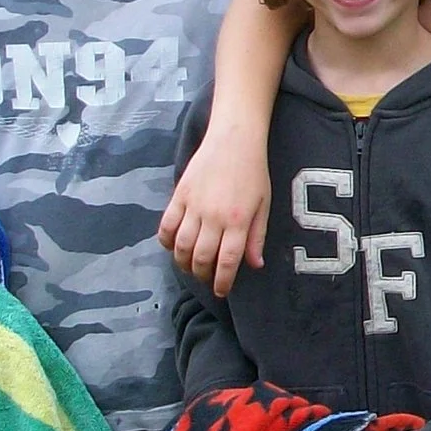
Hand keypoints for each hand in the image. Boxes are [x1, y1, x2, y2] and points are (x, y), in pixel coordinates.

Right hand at [161, 141, 270, 296]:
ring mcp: (194, 206)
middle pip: (201, 258)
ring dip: (183, 262)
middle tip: (206, 279)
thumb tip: (255, 266)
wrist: (234, 139)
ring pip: (181, 246)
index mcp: (238, 221)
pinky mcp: (179, 195)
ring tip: (190, 266)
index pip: (227, 261)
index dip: (221, 282)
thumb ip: (257, 237)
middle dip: (202, 275)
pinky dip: (166, 241)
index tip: (220, 291)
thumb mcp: (264, 205)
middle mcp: (214, 217)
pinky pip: (166, 225)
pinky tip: (173, 246)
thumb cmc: (254, 172)